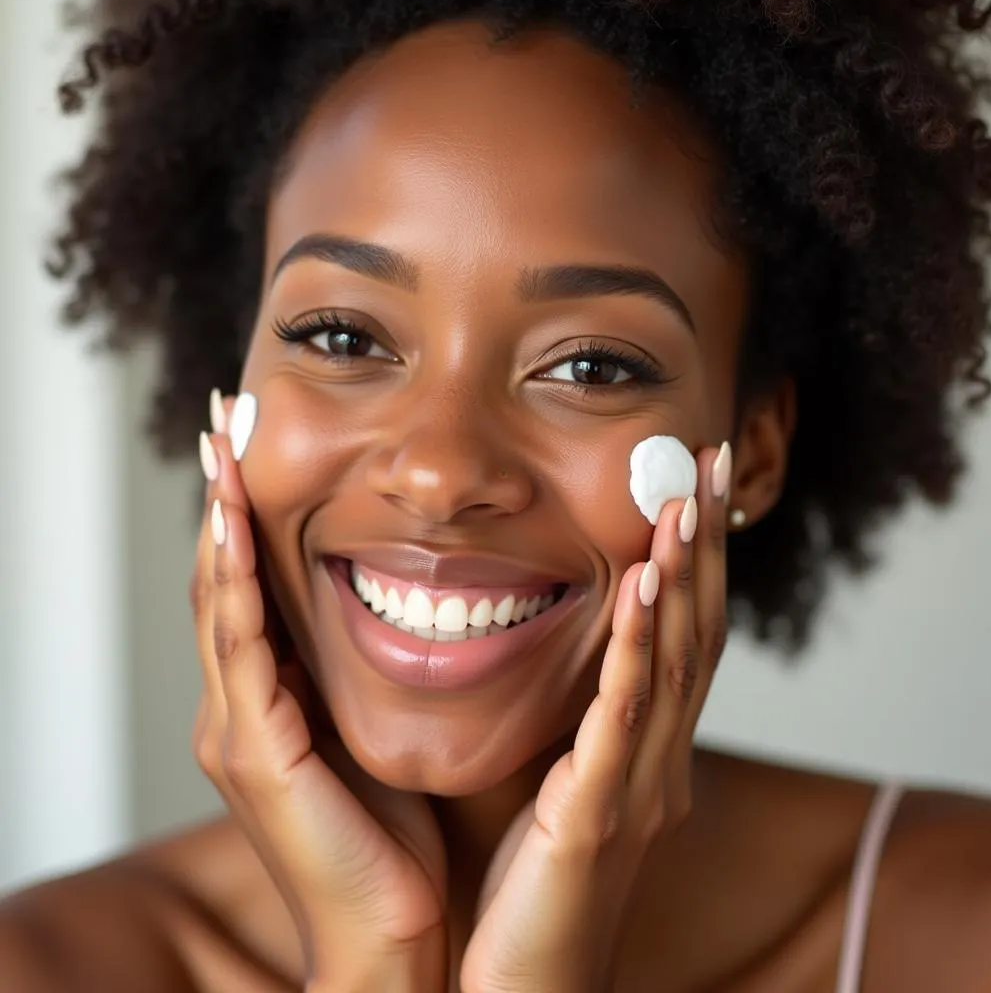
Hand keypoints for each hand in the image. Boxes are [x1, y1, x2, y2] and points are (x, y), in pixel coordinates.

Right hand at [190, 393, 447, 991]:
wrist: (395, 931)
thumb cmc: (394, 830)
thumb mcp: (376, 727)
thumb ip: (367, 672)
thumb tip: (410, 598)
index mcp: (271, 698)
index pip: (252, 586)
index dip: (250, 514)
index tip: (257, 442)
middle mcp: (241, 706)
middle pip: (223, 580)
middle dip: (223, 498)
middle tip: (225, 418)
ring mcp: (239, 730)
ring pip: (220, 604)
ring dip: (221, 524)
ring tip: (221, 450)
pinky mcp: (255, 754)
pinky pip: (241, 652)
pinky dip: (237, 586)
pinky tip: (236, 531)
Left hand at [460, 444, 730, 992]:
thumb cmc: (531, 891)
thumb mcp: (558, 787)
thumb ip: (573, 722)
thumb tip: (562, 652)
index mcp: (647, 750)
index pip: (685, 634)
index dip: (697, 557)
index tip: (696, 484)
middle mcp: (659, 760)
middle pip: (696, 630)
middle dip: (706, 543)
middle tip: (713, 460)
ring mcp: (637, 787)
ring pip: (676, 663)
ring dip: (684, 576)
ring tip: (685, 500)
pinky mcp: (598, 816)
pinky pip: (623, 717)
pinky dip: (639, 648)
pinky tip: (644, 587)